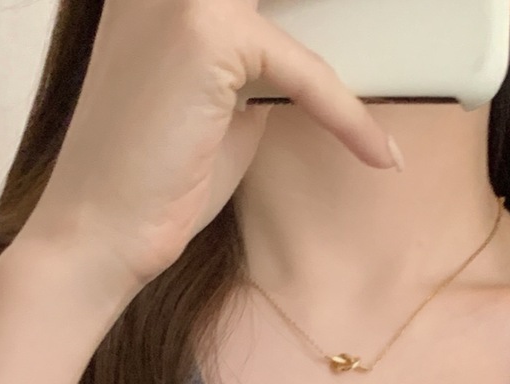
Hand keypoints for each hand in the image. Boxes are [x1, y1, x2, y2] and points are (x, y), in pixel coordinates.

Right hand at [23, 0, 400, 301]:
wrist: (98, 233)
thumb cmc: (154, 177)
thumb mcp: (218, 99)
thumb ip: (260, 59)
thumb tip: (321, 46)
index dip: (303, 12)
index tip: (351, 24)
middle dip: (334, 14)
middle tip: (391, 27)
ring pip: (300, 5)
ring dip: (356, 29)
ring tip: (411, 67)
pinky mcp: (207, 33)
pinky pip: (303, 70)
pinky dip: (345, 117)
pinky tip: (377, 154)